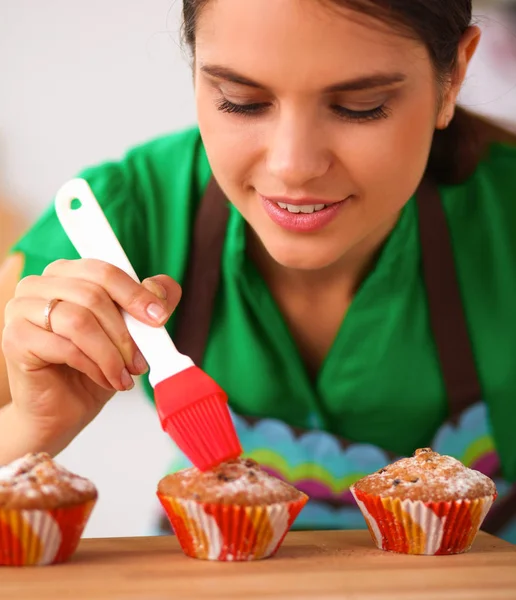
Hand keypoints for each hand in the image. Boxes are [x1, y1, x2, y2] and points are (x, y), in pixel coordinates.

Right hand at [2, 258, 180, 450]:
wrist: (61, 411)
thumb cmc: (92, 368)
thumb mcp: (128, 334)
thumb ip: (146, 305)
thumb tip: (163, 288)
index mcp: (66, 273)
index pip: (104, 271)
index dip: (135, 293)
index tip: (159, 318)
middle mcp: (38, 284)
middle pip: (93, 294)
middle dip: (125, 333)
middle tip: (140, 361)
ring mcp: (20, 309)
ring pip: (79, 321)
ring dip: (111, 353)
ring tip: (124, 375)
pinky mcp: (14, 339)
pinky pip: (65, 346)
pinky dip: (94, 366)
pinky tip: (106, 380)